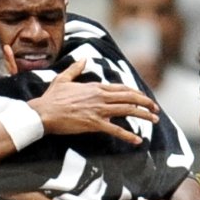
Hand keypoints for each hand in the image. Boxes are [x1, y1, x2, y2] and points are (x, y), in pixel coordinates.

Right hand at [29, 59, 158, 145]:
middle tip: (156, 109)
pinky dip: (128, 135)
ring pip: (127, 111)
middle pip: (130, 97)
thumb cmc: (51, 98)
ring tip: (154, 120)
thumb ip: (75, 68)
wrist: (43, 113)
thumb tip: (83, 59)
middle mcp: (100, 96)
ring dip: (144, 115)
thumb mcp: (63, 79)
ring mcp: (98, 110)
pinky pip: (115, 130)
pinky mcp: (94, 124)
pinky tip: (137, 140)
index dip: (136, 93)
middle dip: (146, 102)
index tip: (144, 98)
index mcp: (95, 86)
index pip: (122, 88)